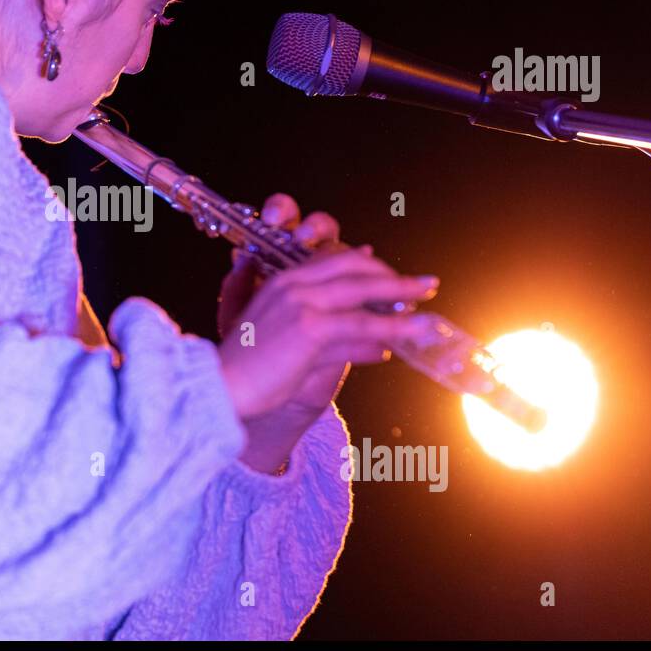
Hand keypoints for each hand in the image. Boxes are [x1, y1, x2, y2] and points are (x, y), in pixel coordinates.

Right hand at [215, 194, 440, 419]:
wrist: (220, 388)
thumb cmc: (247, 372)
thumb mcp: (291, 348)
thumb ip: (333, 340)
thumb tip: (379, 346)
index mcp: (281, 281)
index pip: (333, 261)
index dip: (368, 266)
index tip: (392, 274)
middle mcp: (292, 285)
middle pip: (353, 268)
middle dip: (392, 276)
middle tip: (424, 285)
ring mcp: (301, 303)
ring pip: (362, 292)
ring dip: (402, 296)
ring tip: (429, 304)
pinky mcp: (310, 327)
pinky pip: (359, 324)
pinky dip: (390, 328)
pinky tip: (412, 334)